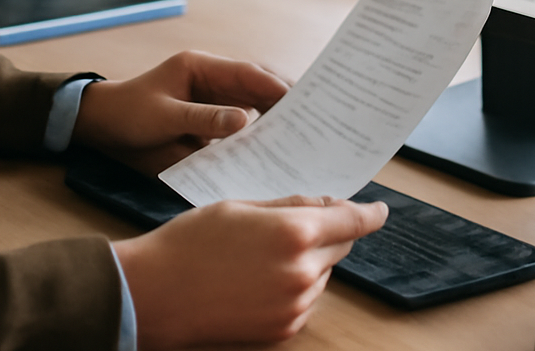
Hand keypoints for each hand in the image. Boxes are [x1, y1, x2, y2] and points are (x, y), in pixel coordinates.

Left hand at [71, 51, 289, 173]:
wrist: (101, 128)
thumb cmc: (127, 113)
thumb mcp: (163, 115)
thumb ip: (202, 118)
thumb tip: (245, 121)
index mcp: (201, 67)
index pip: (248, 73)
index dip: (276, 86)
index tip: (304, 100)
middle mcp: (212, 82)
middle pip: (257, 88)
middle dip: (286, 101)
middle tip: (318, 119)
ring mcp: (212, 102)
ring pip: (253, 109)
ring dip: (276, 122)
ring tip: (305, 139)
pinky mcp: (209, 124)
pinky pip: (239, 130)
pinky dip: (256, 139)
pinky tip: (273, 155)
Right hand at [113, 195, 388, 348]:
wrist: (157, 293)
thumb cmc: (191, 242)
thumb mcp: (241, 206)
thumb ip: (290, 205)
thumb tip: (328, 206)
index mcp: (293, 233)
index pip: (352, 222)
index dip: (369, 214)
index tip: (378, 210)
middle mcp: (302, 271)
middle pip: (339, 247)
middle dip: (324, 233)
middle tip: (287, 226)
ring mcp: (295, 304)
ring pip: (320, 273)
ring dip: (305, 261)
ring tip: (257, 256)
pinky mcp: (284, 328)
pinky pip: (304, 299)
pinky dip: (291, 286)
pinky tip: (255, 279)